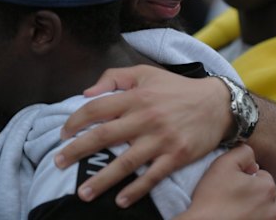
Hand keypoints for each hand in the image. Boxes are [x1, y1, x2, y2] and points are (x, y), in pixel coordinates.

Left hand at [55, 65, 232, 206]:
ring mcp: (161, 139)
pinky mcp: (177, 156)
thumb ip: (115, 77)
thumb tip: (87, 93)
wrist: (217, 104)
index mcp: (136, 96)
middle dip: (78, 151)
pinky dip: (136, 190)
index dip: (75, 121)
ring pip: (125, 162)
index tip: (63, 134)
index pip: (97, 108)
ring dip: (102, 179)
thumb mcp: (145, 73)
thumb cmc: (176, 88)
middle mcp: (146, 117)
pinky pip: (152, 176)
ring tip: (83, 193)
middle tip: (58, 162)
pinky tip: (121, 201)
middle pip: (104, 136)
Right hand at [175, 145, 275, 219]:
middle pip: (272, 194)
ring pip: (272, 211)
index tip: (234, 184)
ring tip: (241, 208)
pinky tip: (244, 217)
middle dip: (259, 193)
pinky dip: (260, 219)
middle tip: (237, 196)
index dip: (248, 177)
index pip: (263, 176)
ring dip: (262, 208)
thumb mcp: (223, 164)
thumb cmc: (212, 197)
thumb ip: (242, 152)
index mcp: (268, 188)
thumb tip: (253, 159)